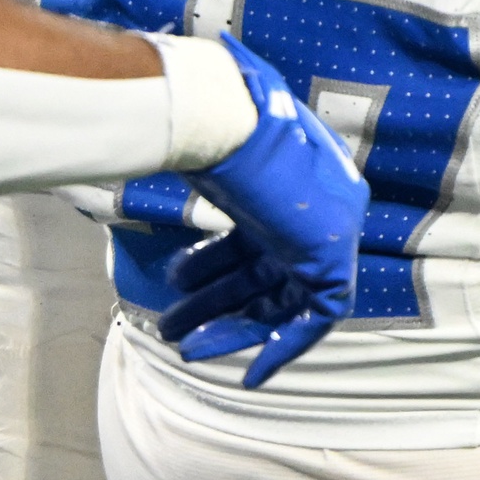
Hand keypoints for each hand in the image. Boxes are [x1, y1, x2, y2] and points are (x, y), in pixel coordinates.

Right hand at [157, 34, 365, 385]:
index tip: (177, 285)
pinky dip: (284, 349)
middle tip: (171, 324)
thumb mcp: (195, 130)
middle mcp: (309, 207)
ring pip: (280, 300)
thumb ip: (183, 142)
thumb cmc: (207, 119)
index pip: (256, 238)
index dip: (215, 268)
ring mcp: (326, 232)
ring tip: (182, 344)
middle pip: (263, 272)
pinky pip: (316, 320)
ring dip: (232, 328)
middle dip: (214, 303)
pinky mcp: (333, 257)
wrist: (230, 117)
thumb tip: (146, 104)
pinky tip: (246, 375)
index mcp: (282, 180)